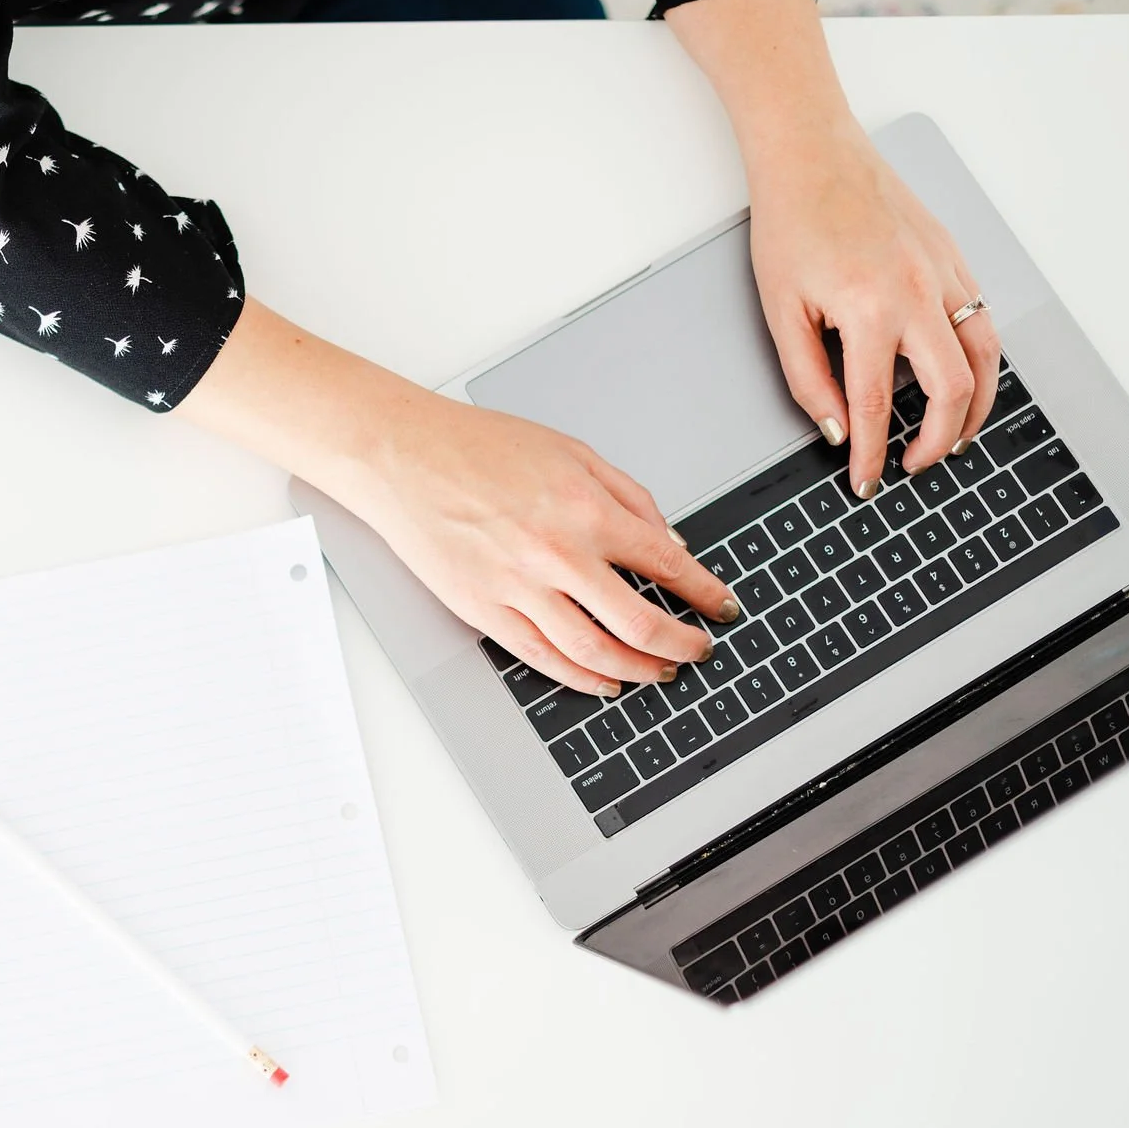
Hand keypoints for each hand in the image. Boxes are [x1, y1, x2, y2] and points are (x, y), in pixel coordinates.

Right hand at [334, 392, 739, 694]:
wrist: (406, 457)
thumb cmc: (479, 447)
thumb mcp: (570, 450)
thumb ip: (627, 496)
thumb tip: (668, 540)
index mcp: (585, 508)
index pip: (665, 563)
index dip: (704, 593)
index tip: (721, 607)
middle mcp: (557, 553)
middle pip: (638, 621)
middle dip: (681, 643)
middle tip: (699, 651)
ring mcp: (518, 587)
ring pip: (593, 650)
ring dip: (637, 669)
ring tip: (658, 673)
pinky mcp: (483, 610)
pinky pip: (542, 657)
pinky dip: (580, 677)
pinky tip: (603, 680)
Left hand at [666, 0, 1005, 498]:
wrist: (813, 154)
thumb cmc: (790, 224)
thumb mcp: (781, 311)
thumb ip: (809, 378)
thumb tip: (836, 428)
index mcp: (868, 309)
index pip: (875, 406)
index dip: (870, 455)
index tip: (865, 482)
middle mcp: (917, 292)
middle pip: (952, 390)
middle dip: (938, 440)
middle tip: (916, 464)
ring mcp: (945, 273)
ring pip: (987, 357)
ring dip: (977, 406)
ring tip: (956, 437)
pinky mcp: (955, 258)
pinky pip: (983, 321)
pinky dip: (981, 361)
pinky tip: (962, 380)